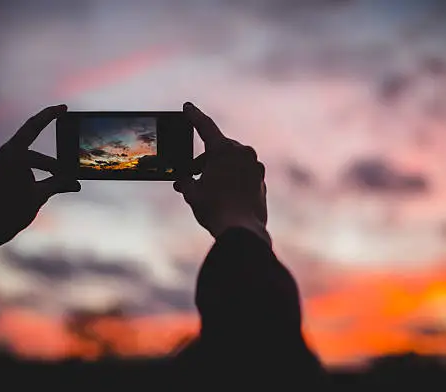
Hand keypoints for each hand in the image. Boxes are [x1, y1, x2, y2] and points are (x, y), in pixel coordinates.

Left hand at [0, 105, 80, 258]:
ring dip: (35, 172)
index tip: (63, 108)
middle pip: (30, 154)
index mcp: (11, 154)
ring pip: (19, 161)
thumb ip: (59, 183)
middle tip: (67, 179)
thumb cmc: (13, 212)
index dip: (50, 115)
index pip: (34, 126)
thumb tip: (76, 183)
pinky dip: (20, 174)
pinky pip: (6, 167)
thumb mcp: (41, 195)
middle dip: (49, 166)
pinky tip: (27, 188)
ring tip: (47, 188)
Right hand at [173, 102, 268, 244]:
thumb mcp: (192, 192)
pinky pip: (242, 173)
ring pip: (231, 162)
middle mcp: (243, 153)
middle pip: (217, 150)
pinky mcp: (262, 180)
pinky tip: (223, 195)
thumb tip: (183, 179)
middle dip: (203, 161)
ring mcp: (255, 166)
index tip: (188, 106)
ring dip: (217, 171)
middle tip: (189, 175)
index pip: (205, 126)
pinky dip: (231, 179)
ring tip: (205, 189)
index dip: (194, 115)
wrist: (242, 230)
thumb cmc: (215, 209)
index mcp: (224, 149)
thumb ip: (186, 179)